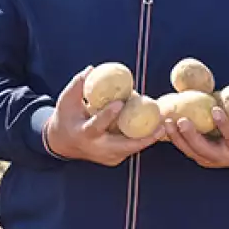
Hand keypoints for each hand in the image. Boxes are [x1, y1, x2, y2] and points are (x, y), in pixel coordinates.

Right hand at [44, 66, 165, 166]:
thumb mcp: (66, 100)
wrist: (63, 143)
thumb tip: (92, 69)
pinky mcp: (115, 159)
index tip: (121, 103)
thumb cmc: (66, 117)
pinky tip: (156, 128)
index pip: (97, 126)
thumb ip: (78, 85)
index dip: (108, 115)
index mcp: (84, 134)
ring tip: (165, 125)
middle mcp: (97, 149)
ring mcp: (107, 157)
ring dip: (149, 138)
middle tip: (160, 126)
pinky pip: (131, 148)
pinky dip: (143, 138)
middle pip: (124, 147)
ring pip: (131, 148)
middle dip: (144, 139)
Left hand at [163, 100, 228, 169]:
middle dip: (192, 136)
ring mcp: (210, 160)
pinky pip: (185, 149)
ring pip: (191, 151)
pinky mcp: (200, 158)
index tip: (215, 110)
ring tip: (168, 123)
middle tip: (182, 120)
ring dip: (178, 138)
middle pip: (204, 149)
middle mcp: (223, 157)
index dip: (224, 125)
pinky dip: (175, 140)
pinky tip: (166, 127)